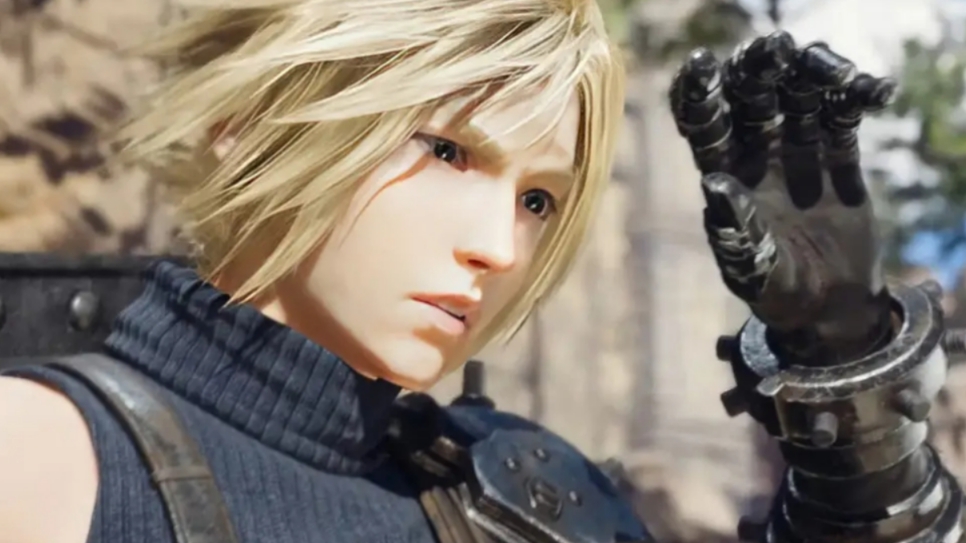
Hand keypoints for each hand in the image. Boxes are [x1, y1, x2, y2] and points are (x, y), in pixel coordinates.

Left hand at [669, 32, 897, 364]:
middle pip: (751, 96)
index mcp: (723, 173)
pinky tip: (875, 91)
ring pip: (799, 98)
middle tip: (775, 49)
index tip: (701, 64)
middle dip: (759, 69)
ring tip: (835, 72)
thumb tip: (713, 185)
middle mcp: (755, 154)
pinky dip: (857, 98)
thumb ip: (735, 229)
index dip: (699, 92)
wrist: (829, 308)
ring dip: (813, 75)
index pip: (704, 123)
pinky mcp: (837, 158)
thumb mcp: (752, 268)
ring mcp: (796, 153)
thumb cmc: (777, 293)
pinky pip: (843, 118)